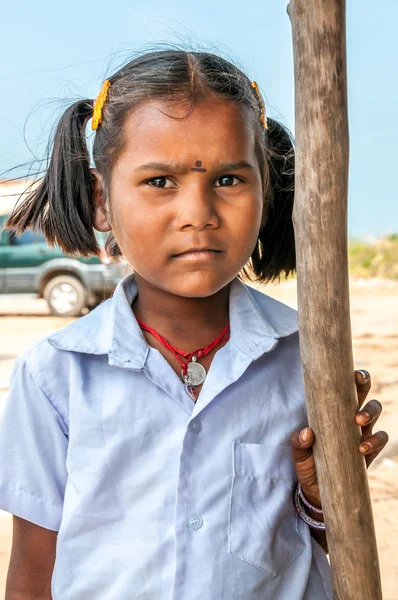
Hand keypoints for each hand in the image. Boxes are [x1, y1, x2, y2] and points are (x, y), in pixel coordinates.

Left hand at [290, 369, 388, 508]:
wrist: (317, 492)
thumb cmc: (308, 465)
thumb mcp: (298, 454)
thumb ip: (298, 443)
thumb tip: (306, 432)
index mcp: (334, 413)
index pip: (346, 390)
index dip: (353, 379)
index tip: (354, 374)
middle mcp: (351, 420)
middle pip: (365, 397)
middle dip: (365, 390)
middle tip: (353, 394)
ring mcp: (362, 435)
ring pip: (376, 416)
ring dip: (370, 415)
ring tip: (359, 422)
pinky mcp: (368, 453)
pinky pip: (380, 441)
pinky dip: (374, 442)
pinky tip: (361, 448)